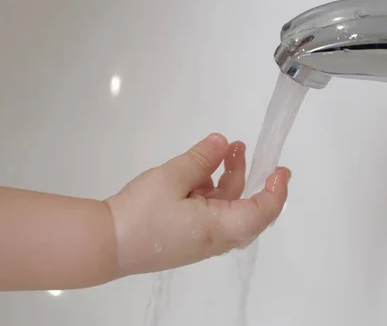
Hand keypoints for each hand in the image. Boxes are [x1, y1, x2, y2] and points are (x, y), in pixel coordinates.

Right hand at [105, 133, 289, 276]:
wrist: (106, 244)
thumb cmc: (142, 212)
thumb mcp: (172, 177)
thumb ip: (201, 158)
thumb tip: (222, 141)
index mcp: (220, 228)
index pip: (262, 212)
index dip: (276, 191)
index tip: (280, 169)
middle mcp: (216, 237)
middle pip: (245, 207)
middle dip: (248, 175)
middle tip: (241, 147)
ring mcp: (201, 237)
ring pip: (225, 205)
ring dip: (226, 177)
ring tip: (221, 148)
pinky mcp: (186, 234)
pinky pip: (207, 210)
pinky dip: (208, 189)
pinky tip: (198, 169)